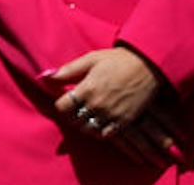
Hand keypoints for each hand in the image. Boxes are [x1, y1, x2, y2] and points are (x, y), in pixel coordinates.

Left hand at [50, 47, 182, 167]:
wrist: (148, 67)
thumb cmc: (117, 60)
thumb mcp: (90, 59)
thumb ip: (67, 70)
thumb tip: (45, 76)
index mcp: (87, 89)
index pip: (62, 107)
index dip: (61, 103)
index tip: (65, 99)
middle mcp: (97, 105)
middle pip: (74, 120)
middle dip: (71, 115)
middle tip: (75, 108)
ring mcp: (111, 115)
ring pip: (88, 130)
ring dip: (83, 124)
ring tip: (86, 116)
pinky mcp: (124, 122)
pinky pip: (105, 135)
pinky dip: (98, 132)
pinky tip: (98, 123)